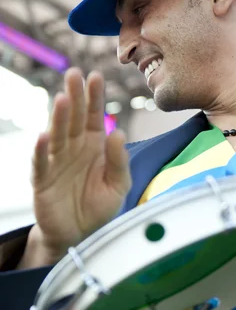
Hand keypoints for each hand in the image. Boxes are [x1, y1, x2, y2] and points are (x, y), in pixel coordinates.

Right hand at [27, 68, 131, 261]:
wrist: (80, 235)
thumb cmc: (100, 205)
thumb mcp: (119, 185)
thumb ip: (119, 161)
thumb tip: (118, 133)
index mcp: (94, 143)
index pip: (93, 115)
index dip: (94, 96)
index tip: (96, 76)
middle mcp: (74, 147)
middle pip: (73, 118)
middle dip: (74, 96)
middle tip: (74, 74)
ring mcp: (57, 161)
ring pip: (57, 134)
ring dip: (58, 117)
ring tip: (61, 99)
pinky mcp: (43, 179)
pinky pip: (41, 163)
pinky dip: (41, 150)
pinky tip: (43, 136)